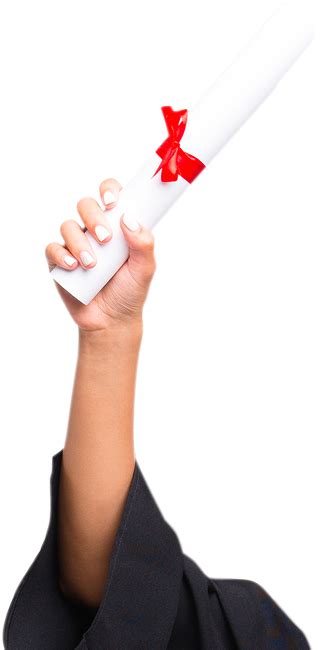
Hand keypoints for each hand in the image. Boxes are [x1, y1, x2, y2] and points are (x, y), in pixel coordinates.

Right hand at [45, 178, 155, 332]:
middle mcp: (94, 230)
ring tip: (92, 264)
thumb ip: (143, 243)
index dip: (108, 191)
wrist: (112, 320)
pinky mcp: (59, 261)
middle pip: (86, 205)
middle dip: (94, 218)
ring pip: (68, 226)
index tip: (112, 203)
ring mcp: (75, 244)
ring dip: (80, 242)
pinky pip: (53, 249)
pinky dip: (62, 255)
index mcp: (116, 225)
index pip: (110, 195)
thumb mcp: (145, 268)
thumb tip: (129, 219)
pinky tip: (74, 267)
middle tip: (105, 239)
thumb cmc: (130, 290)